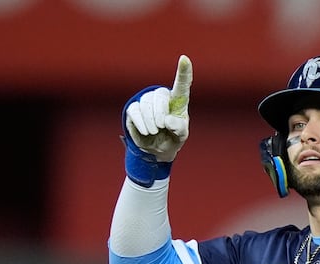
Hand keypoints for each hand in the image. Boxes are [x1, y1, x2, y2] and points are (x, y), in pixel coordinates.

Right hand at [121, 55, 192, 185]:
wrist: (156, 149)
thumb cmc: (172, 138)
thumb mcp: (181, 136)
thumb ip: (179, 128)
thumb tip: (167, 120)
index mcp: (178, 101)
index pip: (182, 84)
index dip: (183, 72)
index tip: (184, 59)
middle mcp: (162, 97)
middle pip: (160, 95)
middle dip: (160, 113)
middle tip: (161, 127)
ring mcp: (147, 101)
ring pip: (146, 103)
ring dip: (150, 120)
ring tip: (154, 131)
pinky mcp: (134, 109)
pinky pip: (134, 110)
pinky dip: (140, 122)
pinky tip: (146, 131)